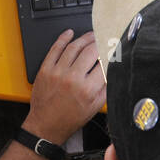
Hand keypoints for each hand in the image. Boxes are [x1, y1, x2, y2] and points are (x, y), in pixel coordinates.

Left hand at [24, 30, 105, 145]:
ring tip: (91, 35)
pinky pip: (55, 48)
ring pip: (74, 47)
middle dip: (100, 41)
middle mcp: (72, 78)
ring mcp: (57, 72)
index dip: (111, 51)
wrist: (46, 125)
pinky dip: (63, 38)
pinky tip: (69, 33)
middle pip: (90, 50)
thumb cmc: (70, 118)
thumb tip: (111, 69)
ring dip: (84, 38)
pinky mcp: (45, 69)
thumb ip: (105, 87)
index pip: (104, 62)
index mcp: (88, 89)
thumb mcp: (95, 107)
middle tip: (104, 37)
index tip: (114, 46)